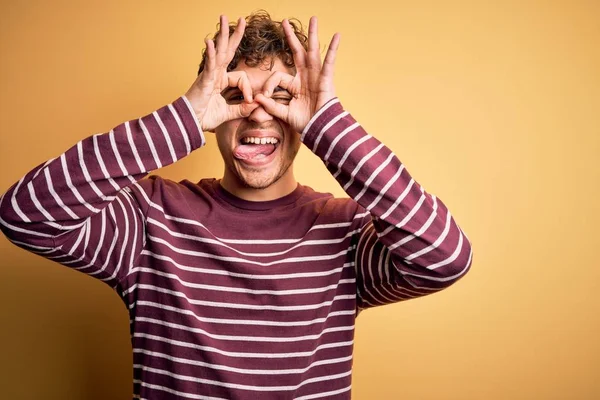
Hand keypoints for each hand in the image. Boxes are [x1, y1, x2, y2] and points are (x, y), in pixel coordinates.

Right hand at [185, 15, 259, 131]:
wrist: (190, 123)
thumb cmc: (205, 116)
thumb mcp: (229, 113)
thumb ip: (243, 109)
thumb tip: (257, 104)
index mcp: (222, 81)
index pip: (241, 77)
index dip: (248, 89)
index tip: (250, 101)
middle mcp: (216, 74)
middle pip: (228, 51)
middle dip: (235, 35)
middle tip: (243, 19)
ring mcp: (209, 75)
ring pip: (219, 52)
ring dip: (222, 35)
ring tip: (223, 18)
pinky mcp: (203, 80)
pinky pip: (209, 65)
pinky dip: (211, 54)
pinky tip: (210, 42)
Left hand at [254, 16, 340, 132]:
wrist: (320, 129)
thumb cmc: (305, 122)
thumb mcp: (284, 113)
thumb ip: (271, 106)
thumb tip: (256, 98)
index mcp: (295, 85)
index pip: (277, 77)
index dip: (269, 86)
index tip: (263, 97)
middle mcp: (305, 77)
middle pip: (297, 52)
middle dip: (290, 37)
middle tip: (284, 22)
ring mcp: (316, 76)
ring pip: (313, 51)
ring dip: (313, 34)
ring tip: (313, 19)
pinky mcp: (326, 79)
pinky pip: (330, 62)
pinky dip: (333, 49)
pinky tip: (337, 35)